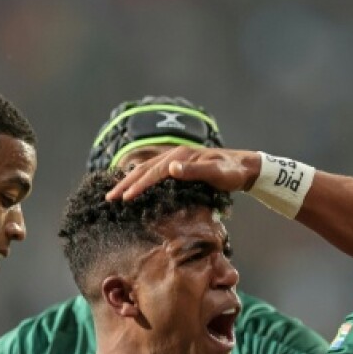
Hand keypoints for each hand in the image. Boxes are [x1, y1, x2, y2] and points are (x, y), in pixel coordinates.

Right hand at [106, 147, 261, 201]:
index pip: (153, 173)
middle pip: (144, 169)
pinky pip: (153, 169)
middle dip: (126, 184)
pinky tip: (134, 183)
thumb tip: (172, 168)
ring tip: (115, 192)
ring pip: (146, 168)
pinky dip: (140, 176)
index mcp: (181, 157)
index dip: (138, 186)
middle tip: (108, 198)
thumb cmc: (232, 173)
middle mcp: (175, 155)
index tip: (124, 199)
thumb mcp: (217, 174)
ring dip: (130, 180)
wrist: (243, 165)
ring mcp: (176, 158)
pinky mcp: (178, 163)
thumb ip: (195, 171)